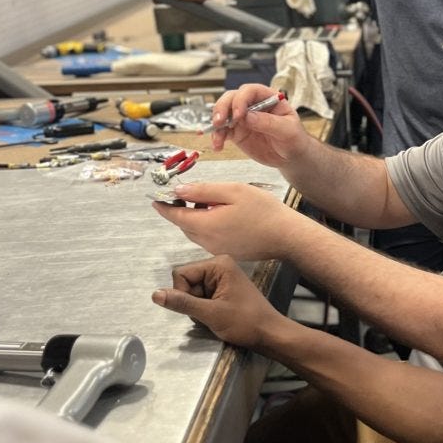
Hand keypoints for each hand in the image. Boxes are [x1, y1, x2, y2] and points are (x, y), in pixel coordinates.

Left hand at [152, 181, 295, 258]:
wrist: (287, 237)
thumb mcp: (233, 191)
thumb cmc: (264, 211)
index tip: (154, 198)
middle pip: (185, 225)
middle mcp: (208, 242)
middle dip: (182, 209)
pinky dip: (208, 225)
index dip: (164, 206)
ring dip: (196, 217)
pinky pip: (209, 238)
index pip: (176, 216)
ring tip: (211, 201)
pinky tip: (223, 214)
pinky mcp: (228, 252)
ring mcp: (217, 249)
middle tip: (188, 192)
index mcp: (206, 225)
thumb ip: (203, 190)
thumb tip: (179, 191)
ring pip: (196, 232)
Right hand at [152, 255, 286, 350]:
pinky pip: (201, 295)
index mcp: (218, 264)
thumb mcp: (211, 314)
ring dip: (197, 306)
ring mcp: (221, 276)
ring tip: (215, 314)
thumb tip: (155, 294)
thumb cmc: (245, 322)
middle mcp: (219, 265)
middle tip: (209, 312)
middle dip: (191, 300)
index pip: (181, 273)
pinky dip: (204, 307)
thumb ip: (182, 303)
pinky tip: (217, 314)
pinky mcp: (223, 288)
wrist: (269, 334)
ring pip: (192, 290)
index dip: (183, 293)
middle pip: (185, 281)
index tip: (200, 307)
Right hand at [208, 83, 308, 163]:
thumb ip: (269, 123)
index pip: (251, 91)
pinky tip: (218, 145)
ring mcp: (243, 118)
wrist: (292, 156)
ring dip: (217, 124)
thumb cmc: (295, 139)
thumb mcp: (288, 130)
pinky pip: (223, 131)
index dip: (241, 99)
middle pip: (232, 98)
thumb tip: (248, 117)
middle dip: (223, 108)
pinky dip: (217, 137)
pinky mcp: (237, 132)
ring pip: (224, 114)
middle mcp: (253, 105)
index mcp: (268, 98)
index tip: (239, 114)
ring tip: (217, 138)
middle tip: (220, 122)